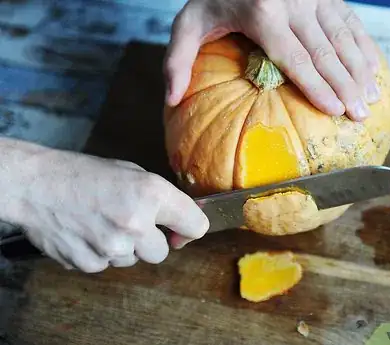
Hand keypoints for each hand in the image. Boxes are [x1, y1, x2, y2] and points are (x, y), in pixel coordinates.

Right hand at [3, 145, 208, 272]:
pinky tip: (88, 233)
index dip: (190, 229)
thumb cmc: (84, 174)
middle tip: (131, 223)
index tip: (182, 230)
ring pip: (134, 260)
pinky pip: (108, 265)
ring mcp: (113, 248)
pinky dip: (102, 253)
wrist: (36, 185)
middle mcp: (136, 224)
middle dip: (151, 241)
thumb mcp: (131, 173)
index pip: (196, 226)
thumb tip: (179, 221)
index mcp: (152, 194)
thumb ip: (160, 198)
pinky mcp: (91, 264)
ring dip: (125, 247)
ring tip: (102, 223)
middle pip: (162, 252)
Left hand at [164, 0, 380, 120]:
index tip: (335, 111)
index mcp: (262, 13)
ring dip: (361, 69)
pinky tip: (373, 68)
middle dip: (345, 86)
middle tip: (359, 116)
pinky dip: (363, 46)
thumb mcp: (188, 23)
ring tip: (371, 99)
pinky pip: (350, 19)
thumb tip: (171, 100)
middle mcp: (294, 1)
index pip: (295, 58)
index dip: (317, 86)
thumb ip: (178, 60)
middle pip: (325, 52)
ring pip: (344, 37)